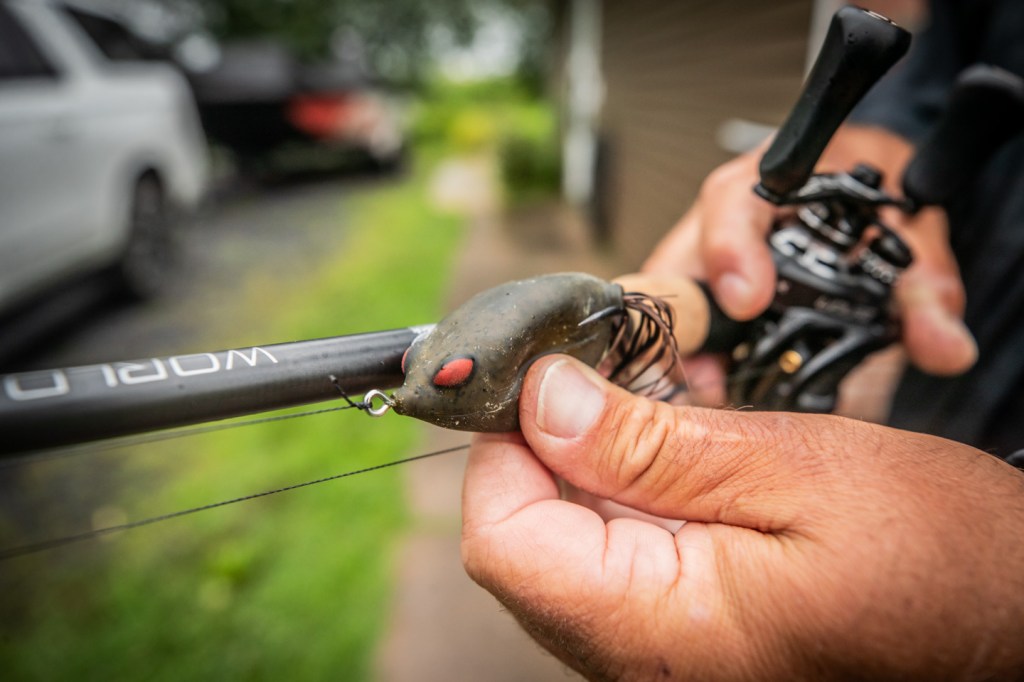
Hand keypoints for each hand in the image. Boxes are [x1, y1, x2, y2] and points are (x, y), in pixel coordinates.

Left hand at [462, 355, 1023, 680]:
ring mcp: (658, 651)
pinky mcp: (681, 633)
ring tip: (640, 406)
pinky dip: (619, 493)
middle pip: (524, 543)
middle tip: (594, 372)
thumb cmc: (942, 560)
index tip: (537, 376)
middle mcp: (642, 656)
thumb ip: (653, 446)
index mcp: (660, 629)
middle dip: (541, 445)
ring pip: (563, 545)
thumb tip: (543, 400)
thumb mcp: (795, 470)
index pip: (505, 542)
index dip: (501, 448)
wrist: (1012, 617)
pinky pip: (609, 559)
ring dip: (583, 464)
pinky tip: (664, 454)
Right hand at [642, 127, 976, 403]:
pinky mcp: (701, 295)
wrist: (863, 190)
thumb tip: (943, 346)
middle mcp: (723, 223)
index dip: (731, 251)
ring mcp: (702, 260)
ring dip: (684, 355)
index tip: (748, 298)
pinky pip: (679, 332)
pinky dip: (690, 366)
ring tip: (711, 396)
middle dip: (688, 331)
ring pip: (669, 306)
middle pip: (677, 268)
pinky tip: (712, 393)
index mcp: (769, 185)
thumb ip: (928, 288)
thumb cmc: (871, 199)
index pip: (731, 204)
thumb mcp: (912, 234)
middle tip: (714, 379)